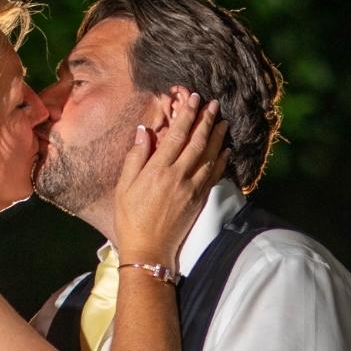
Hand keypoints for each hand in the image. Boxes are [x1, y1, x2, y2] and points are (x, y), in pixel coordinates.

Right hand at [113, 94, 228, 266]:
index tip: (194, 99)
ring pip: (210, 156)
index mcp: (158, 170)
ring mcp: (192, 189)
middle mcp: (179, 176)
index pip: (177, 135)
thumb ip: (136, 157)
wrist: (148, 250)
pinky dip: (221, 161)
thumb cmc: (130, 218)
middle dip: (207, 120)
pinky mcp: (199, 201)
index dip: (187, 115)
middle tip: (214, 104)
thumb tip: (144, 130)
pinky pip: (214, 176)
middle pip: (198, 142)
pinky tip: (226, 150)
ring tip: (224, 121)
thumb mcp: (124, 186)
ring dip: (218, 137)